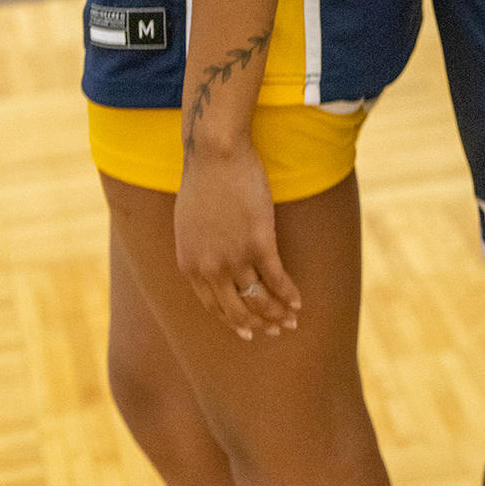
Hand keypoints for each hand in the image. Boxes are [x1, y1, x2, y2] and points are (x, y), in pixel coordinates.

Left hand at [173, 136, 301, 341]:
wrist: (215, 153)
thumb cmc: (202, 181)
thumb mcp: (187, 225)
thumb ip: (197, 252)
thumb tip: (209, 268)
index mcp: (190, 266)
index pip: (214, 307)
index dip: (234, 322)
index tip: (248, 330)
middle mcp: (211, 268)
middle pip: (237, 309)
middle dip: (257, 325)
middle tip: (273, 332)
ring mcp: (235, 256)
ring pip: (258, 297)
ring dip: (276, 313)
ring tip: (290, 320)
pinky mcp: (260, 240)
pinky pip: (277, 277)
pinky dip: (288, 293)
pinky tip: (298, 301)